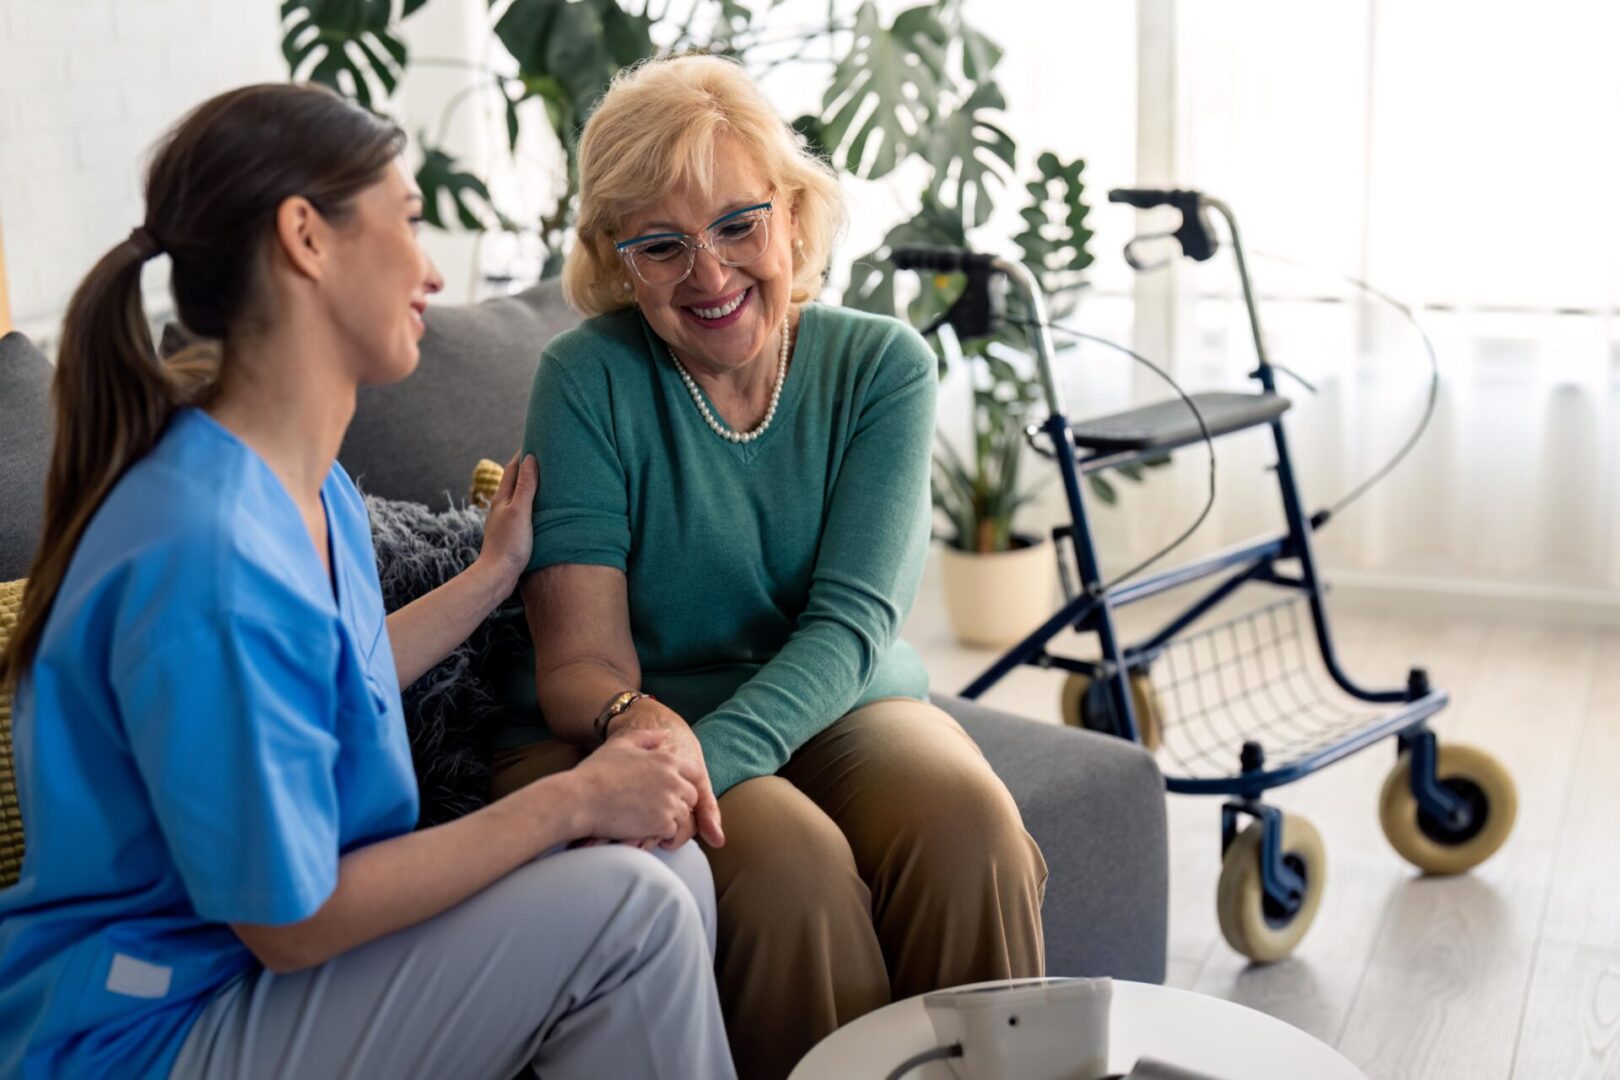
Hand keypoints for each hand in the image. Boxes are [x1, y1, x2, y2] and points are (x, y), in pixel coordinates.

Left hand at [477, 451, 536, 593]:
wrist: (497, 576)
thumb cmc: (509, 545)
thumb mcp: (520, 511)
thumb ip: (525, 486)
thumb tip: (529, 458)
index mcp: (502, 497)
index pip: (513, 467)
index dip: (524, 452)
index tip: (537, 439)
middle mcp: (501, 505)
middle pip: (514, 479)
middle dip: (527, 465)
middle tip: (545, 454)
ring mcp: (505, 519)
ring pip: (518, 494)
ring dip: (530, 484)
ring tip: (547, 476)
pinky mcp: (511, 532)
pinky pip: (523, 508)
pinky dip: (532, 501)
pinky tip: (541, 507)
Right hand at [606, 698, 724, 848]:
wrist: (580, 799)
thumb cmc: (596, 771)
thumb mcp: (620, 745)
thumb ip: (646, 737)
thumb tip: (664, 733)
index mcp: (667, 759)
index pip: (695, 771)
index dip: (686, 782)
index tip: (672, 792)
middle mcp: (673, 780)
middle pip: (692, 796)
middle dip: (679, 803)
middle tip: (656, 809)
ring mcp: (670, 802)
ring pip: (684, 816)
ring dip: (669, 820)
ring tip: (647, 821)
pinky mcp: (662, 824)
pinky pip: (673, 832)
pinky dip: (661, 835)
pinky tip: (643, 831)